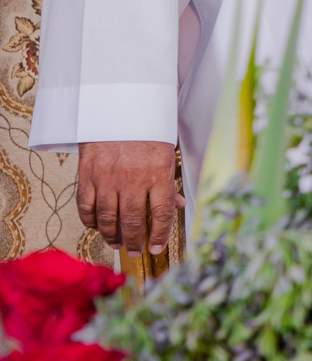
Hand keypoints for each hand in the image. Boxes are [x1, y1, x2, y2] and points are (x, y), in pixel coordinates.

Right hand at [76, 140, 180, 255]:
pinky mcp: (87, 176)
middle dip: (135, 241)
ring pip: (108, 218)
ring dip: (112, 236)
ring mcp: (107, 179)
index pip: (161, 213)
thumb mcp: (165, 154)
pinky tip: (97, 227)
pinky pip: (86, 207)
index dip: (159, 235)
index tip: (156, 248)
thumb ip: (168, 182)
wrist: (117, 109)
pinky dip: (91, 221)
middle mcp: (133, 179)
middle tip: (136, 251)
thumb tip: (177, 206)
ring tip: (117, 244)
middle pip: (132, 220)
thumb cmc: (146, 131)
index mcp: (158, 173)